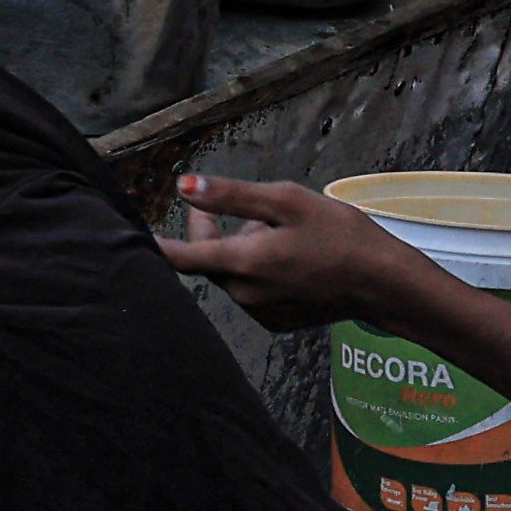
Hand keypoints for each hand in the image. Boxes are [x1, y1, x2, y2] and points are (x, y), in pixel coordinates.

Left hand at [155, 173, 413, 330]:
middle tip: (246, 207)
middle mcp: (243, 294)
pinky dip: (260, 272)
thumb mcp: (286, 202)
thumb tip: (183, 188)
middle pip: (209, 259)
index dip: (154, 243)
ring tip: (284, 235)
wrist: (383, 283)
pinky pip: (252, 291)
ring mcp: (259, 312)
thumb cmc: (339, 235)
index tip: (128, 233)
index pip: (179, 257)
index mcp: (241, 263)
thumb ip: (231, 197)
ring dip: (243, 251)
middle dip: (217, 230)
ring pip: (233, 273)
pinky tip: (293, 260)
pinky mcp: (275, 322)